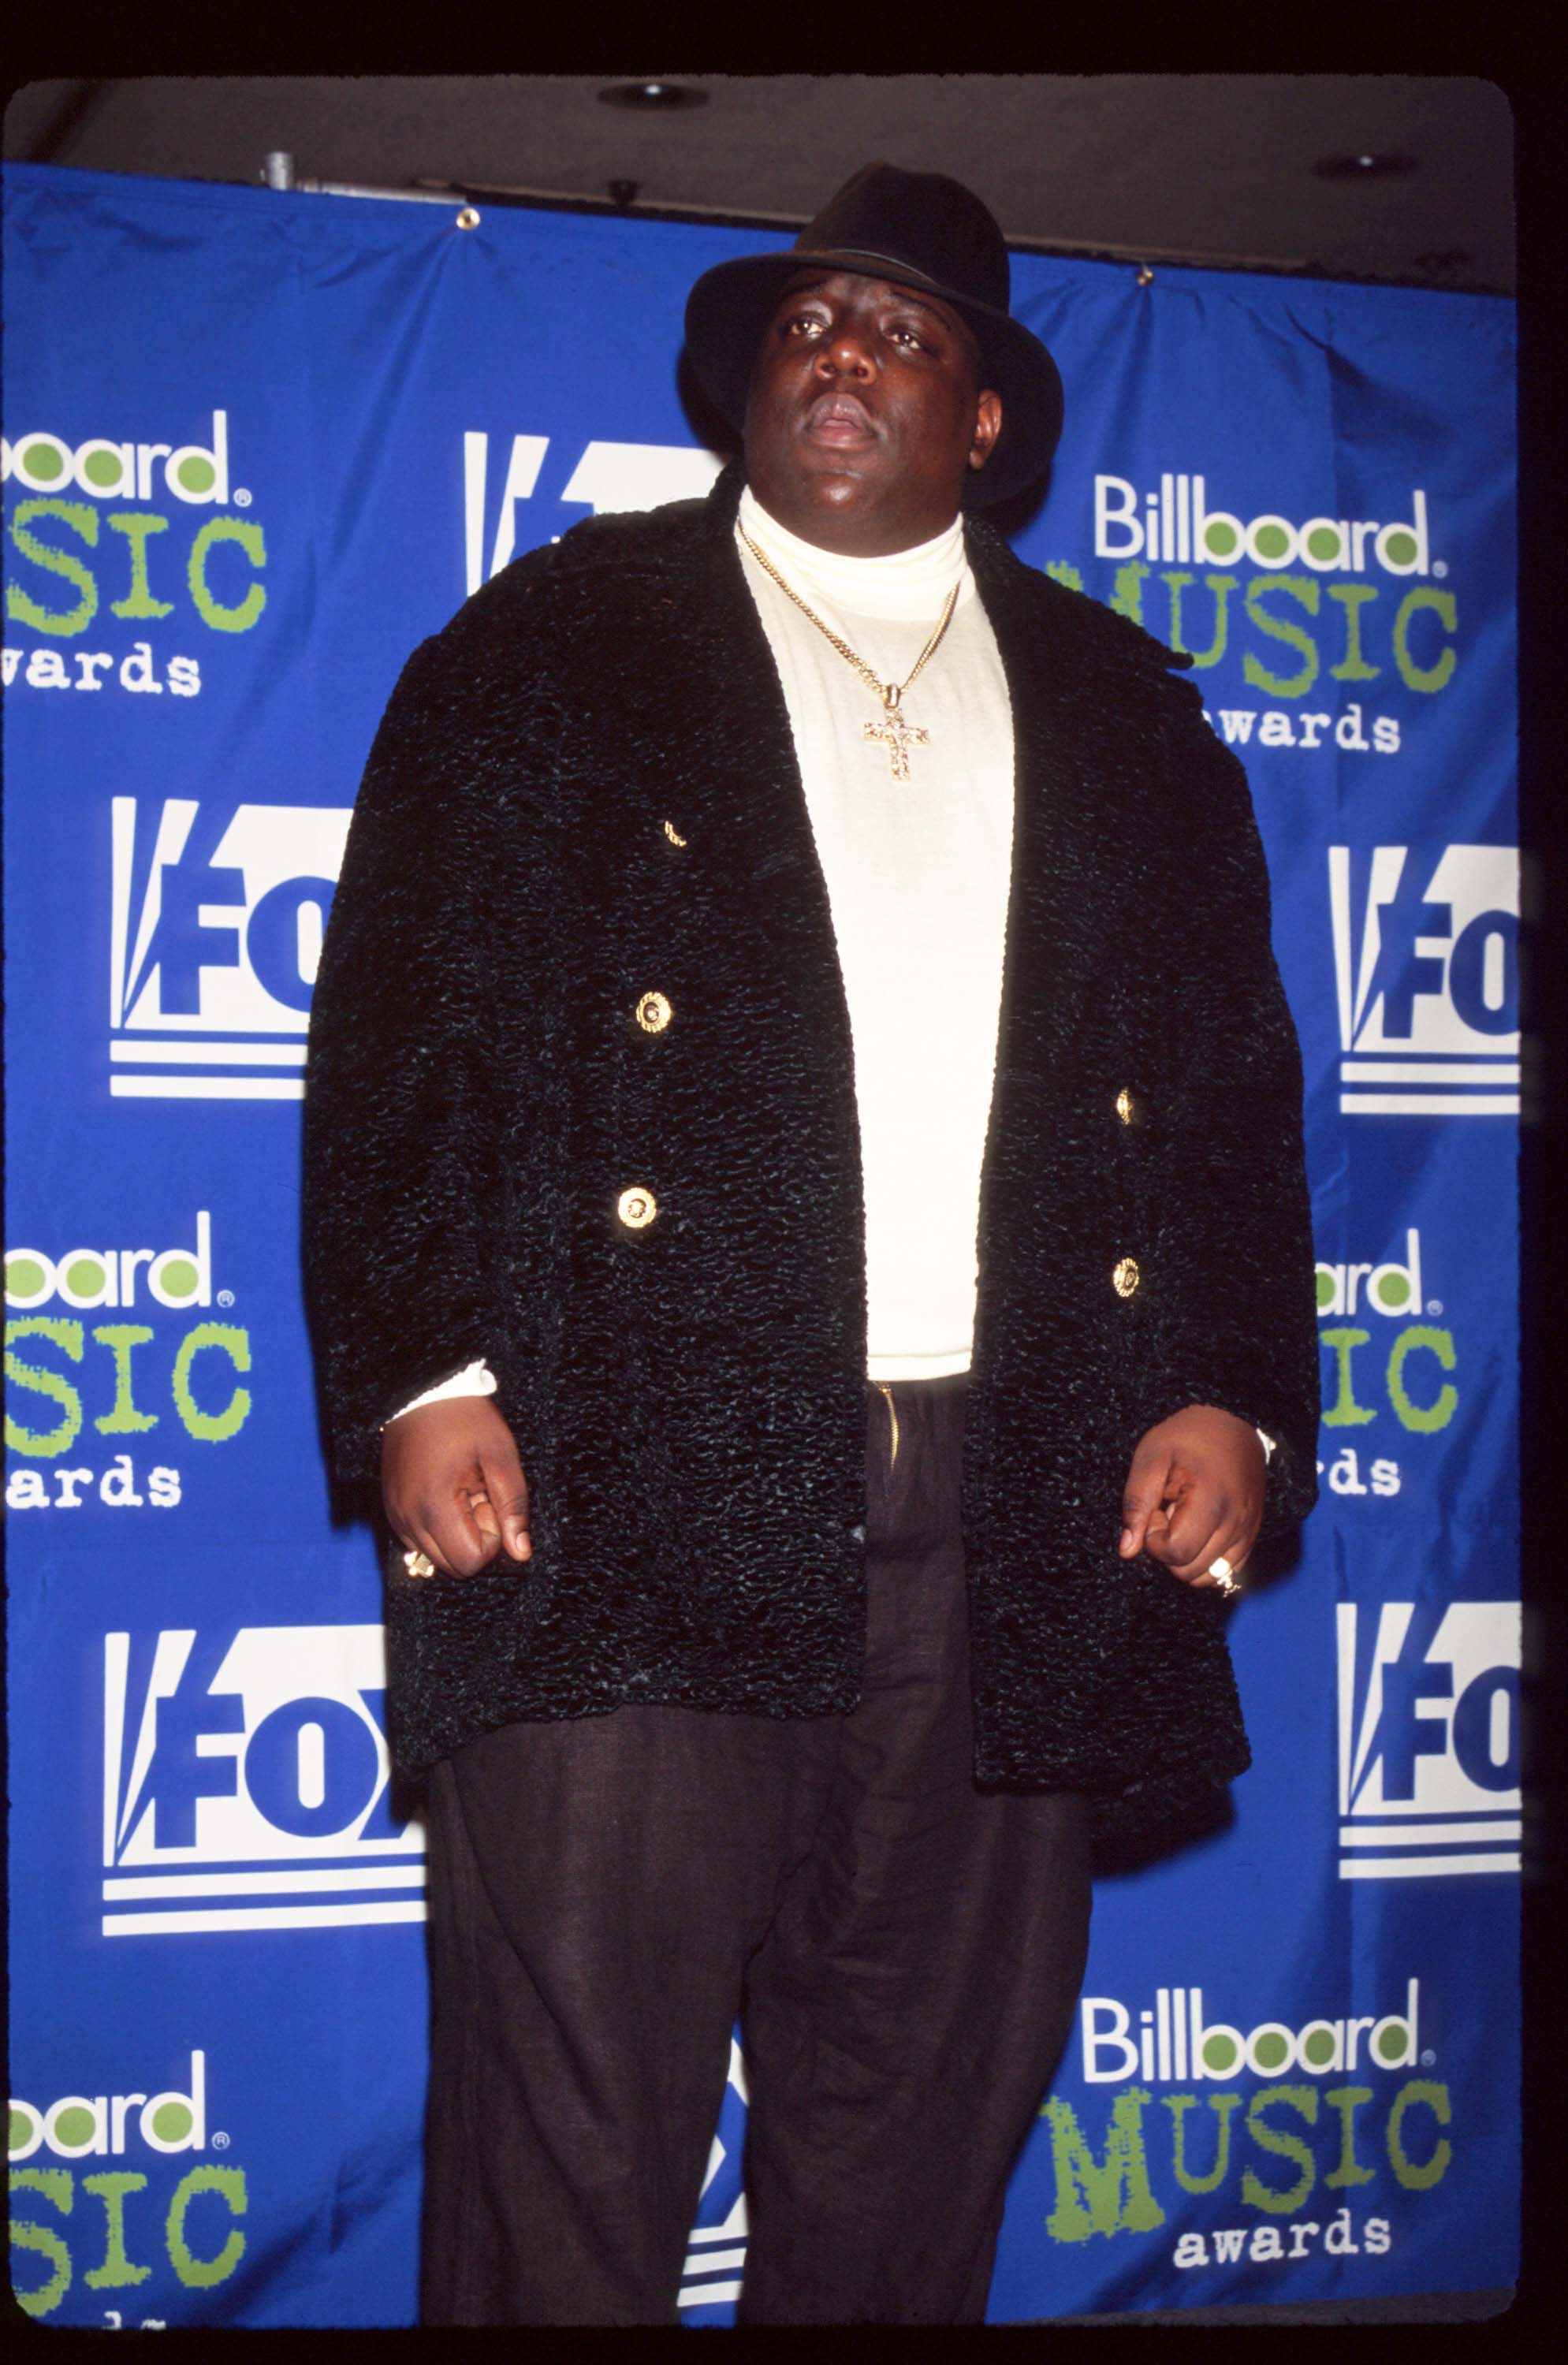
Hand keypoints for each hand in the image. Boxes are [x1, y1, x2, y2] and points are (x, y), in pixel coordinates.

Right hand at [381, 1396, 530, 1577]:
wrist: (423, 1392)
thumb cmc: (465, 1419)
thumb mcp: (501, 1456)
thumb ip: (513, 1507)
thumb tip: (521, 1553)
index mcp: (435, 1507)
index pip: (469, 1562)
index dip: (491, 1537)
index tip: (489, 1498)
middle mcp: (408, 1519)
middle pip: (452, 1566)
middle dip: (474, 1539)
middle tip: (478, 1495)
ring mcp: (395, 1515)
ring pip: (434, 1557)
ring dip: (456, 1534)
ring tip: (462, 1491)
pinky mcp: (391, 1509)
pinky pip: (418, 1541)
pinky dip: (438, 1528)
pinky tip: (446, 1493)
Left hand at [1118, 1405, 1264, 1586]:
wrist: (1233, 1421)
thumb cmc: (1187, 1437)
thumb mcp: (1151, 1458)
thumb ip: (1136, 1503)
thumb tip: (1127, 1551)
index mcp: (1211, 1501)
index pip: (1176, 1553)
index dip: (1154, 1538)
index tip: (1156, 1509)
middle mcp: (1236, 1523)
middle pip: (1190, 1571)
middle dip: (1169, 1548)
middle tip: (1168, 1511)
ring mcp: (1248, 1531)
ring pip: (1208, 1578)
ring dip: (1187, 1556)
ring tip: (1184, 1519)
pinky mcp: (1252, 1535)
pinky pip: (1226, 1572)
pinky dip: (1206, 1560)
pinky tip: (1198, 1529)